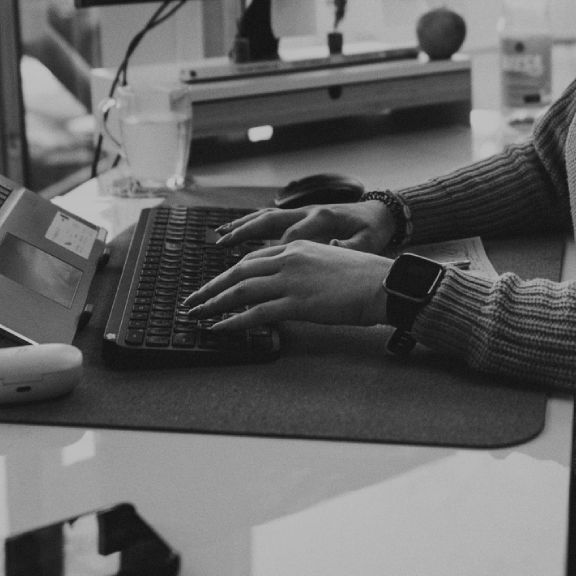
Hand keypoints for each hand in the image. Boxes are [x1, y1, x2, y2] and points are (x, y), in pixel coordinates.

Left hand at [183, 240, 392, 330]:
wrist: (382, 284)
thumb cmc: (363, 277)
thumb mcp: (328, 261)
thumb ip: (304, 269)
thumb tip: (289, 285)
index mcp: (296, 247)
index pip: (253, 260)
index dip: (229, 274)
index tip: (214, 285)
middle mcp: (289, 259)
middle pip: (239, 272)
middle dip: (212, 287)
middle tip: (193, 301)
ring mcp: (291, 280)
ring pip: (241, 291)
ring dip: (215, 304)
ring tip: (198, 315)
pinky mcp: (297, 303)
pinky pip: (257, 313)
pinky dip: (234, 321)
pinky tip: (220, 328)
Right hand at [215, 200, 395, 253]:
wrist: (379, 214)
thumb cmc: (372, 231)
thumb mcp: (367, 242)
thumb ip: (349, 248)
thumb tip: (333, 250)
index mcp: (322, 218)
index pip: (292, 235)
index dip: (275, 254)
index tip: (260, 270)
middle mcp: (306, 212)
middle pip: (269, 221)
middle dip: (244, 233)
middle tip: (223, 243)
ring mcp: (301, 212)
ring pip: (265, 218)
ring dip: (241, 227)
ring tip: (219, 237)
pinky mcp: (299, 217)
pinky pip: (270, 220)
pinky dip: (251, 225)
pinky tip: (235, 234)